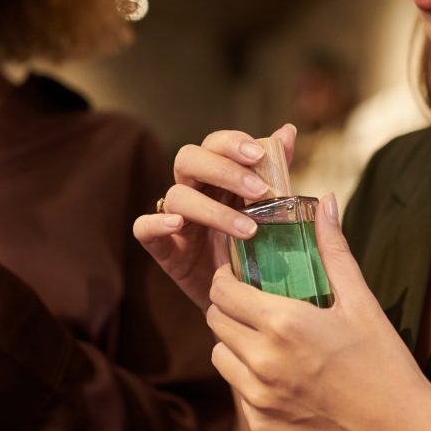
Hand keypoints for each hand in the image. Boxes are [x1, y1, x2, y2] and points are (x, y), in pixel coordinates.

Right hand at [133, 124, 294, 308]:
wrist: (243, 298)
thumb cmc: (256, 247)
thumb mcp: (271, 211)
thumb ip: (276, 171)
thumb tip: (288, 131)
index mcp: (217, 176)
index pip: (215, 144)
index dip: (233, 143)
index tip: (260, 155)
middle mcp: (193, 190)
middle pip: (189, 159)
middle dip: (224, 170)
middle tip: (259, 191)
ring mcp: (175, 219)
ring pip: (176, 196)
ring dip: (212, 209)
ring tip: (248, 230)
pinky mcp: (164, 249)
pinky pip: (143, 228)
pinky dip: (156, 222)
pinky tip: (177, 224)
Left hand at [205, 192, 430, 430]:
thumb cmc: (385, 364)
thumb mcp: (362, 303)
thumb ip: (335, 252)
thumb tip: (326, 203)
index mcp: (283, 324)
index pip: (223, 290)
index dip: (226, 277)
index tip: (240, 274)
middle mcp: (262, 362)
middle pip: (215, 320)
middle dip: (229, 307)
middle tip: (254, 303)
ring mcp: (258, 398)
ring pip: (220, 356)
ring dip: (234, 343)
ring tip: (268, 339)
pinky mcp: (261, 426)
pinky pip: (239, 391)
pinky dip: (251, 379)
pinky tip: (284, 376)